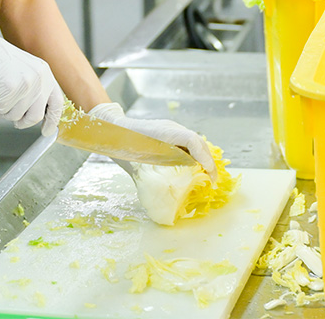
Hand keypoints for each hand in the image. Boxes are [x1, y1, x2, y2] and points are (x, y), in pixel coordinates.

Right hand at [0, 23, 62, 135]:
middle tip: (15, 121)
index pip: (57, 102)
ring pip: (17, 116)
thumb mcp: (24, 68)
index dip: (52, 120)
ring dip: (5, 112)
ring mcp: (26, 84)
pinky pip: (3, 111)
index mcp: (44, 71)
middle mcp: (39, 78)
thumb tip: (37, 111)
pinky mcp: (11, 90)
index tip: (47, 131)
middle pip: (36, 116)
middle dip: (23, 122)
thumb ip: (34, 86)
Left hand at [89, 102, 216, 181]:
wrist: (111, 127)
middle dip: (208, 161)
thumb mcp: (135, 161)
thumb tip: (165, 196)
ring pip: (193, 142)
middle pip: (197, 142)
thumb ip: (150, 176)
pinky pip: (186, 143)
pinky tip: (193, 169)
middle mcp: (170, 129)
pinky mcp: (168, 135)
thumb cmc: (121, 143)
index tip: (210, 175)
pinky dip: (194, 155)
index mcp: (164, 132)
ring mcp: (170, 130)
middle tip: (212, 181)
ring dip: (202, 158)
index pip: (192, 141)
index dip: (204, 158)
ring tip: (206, 176)